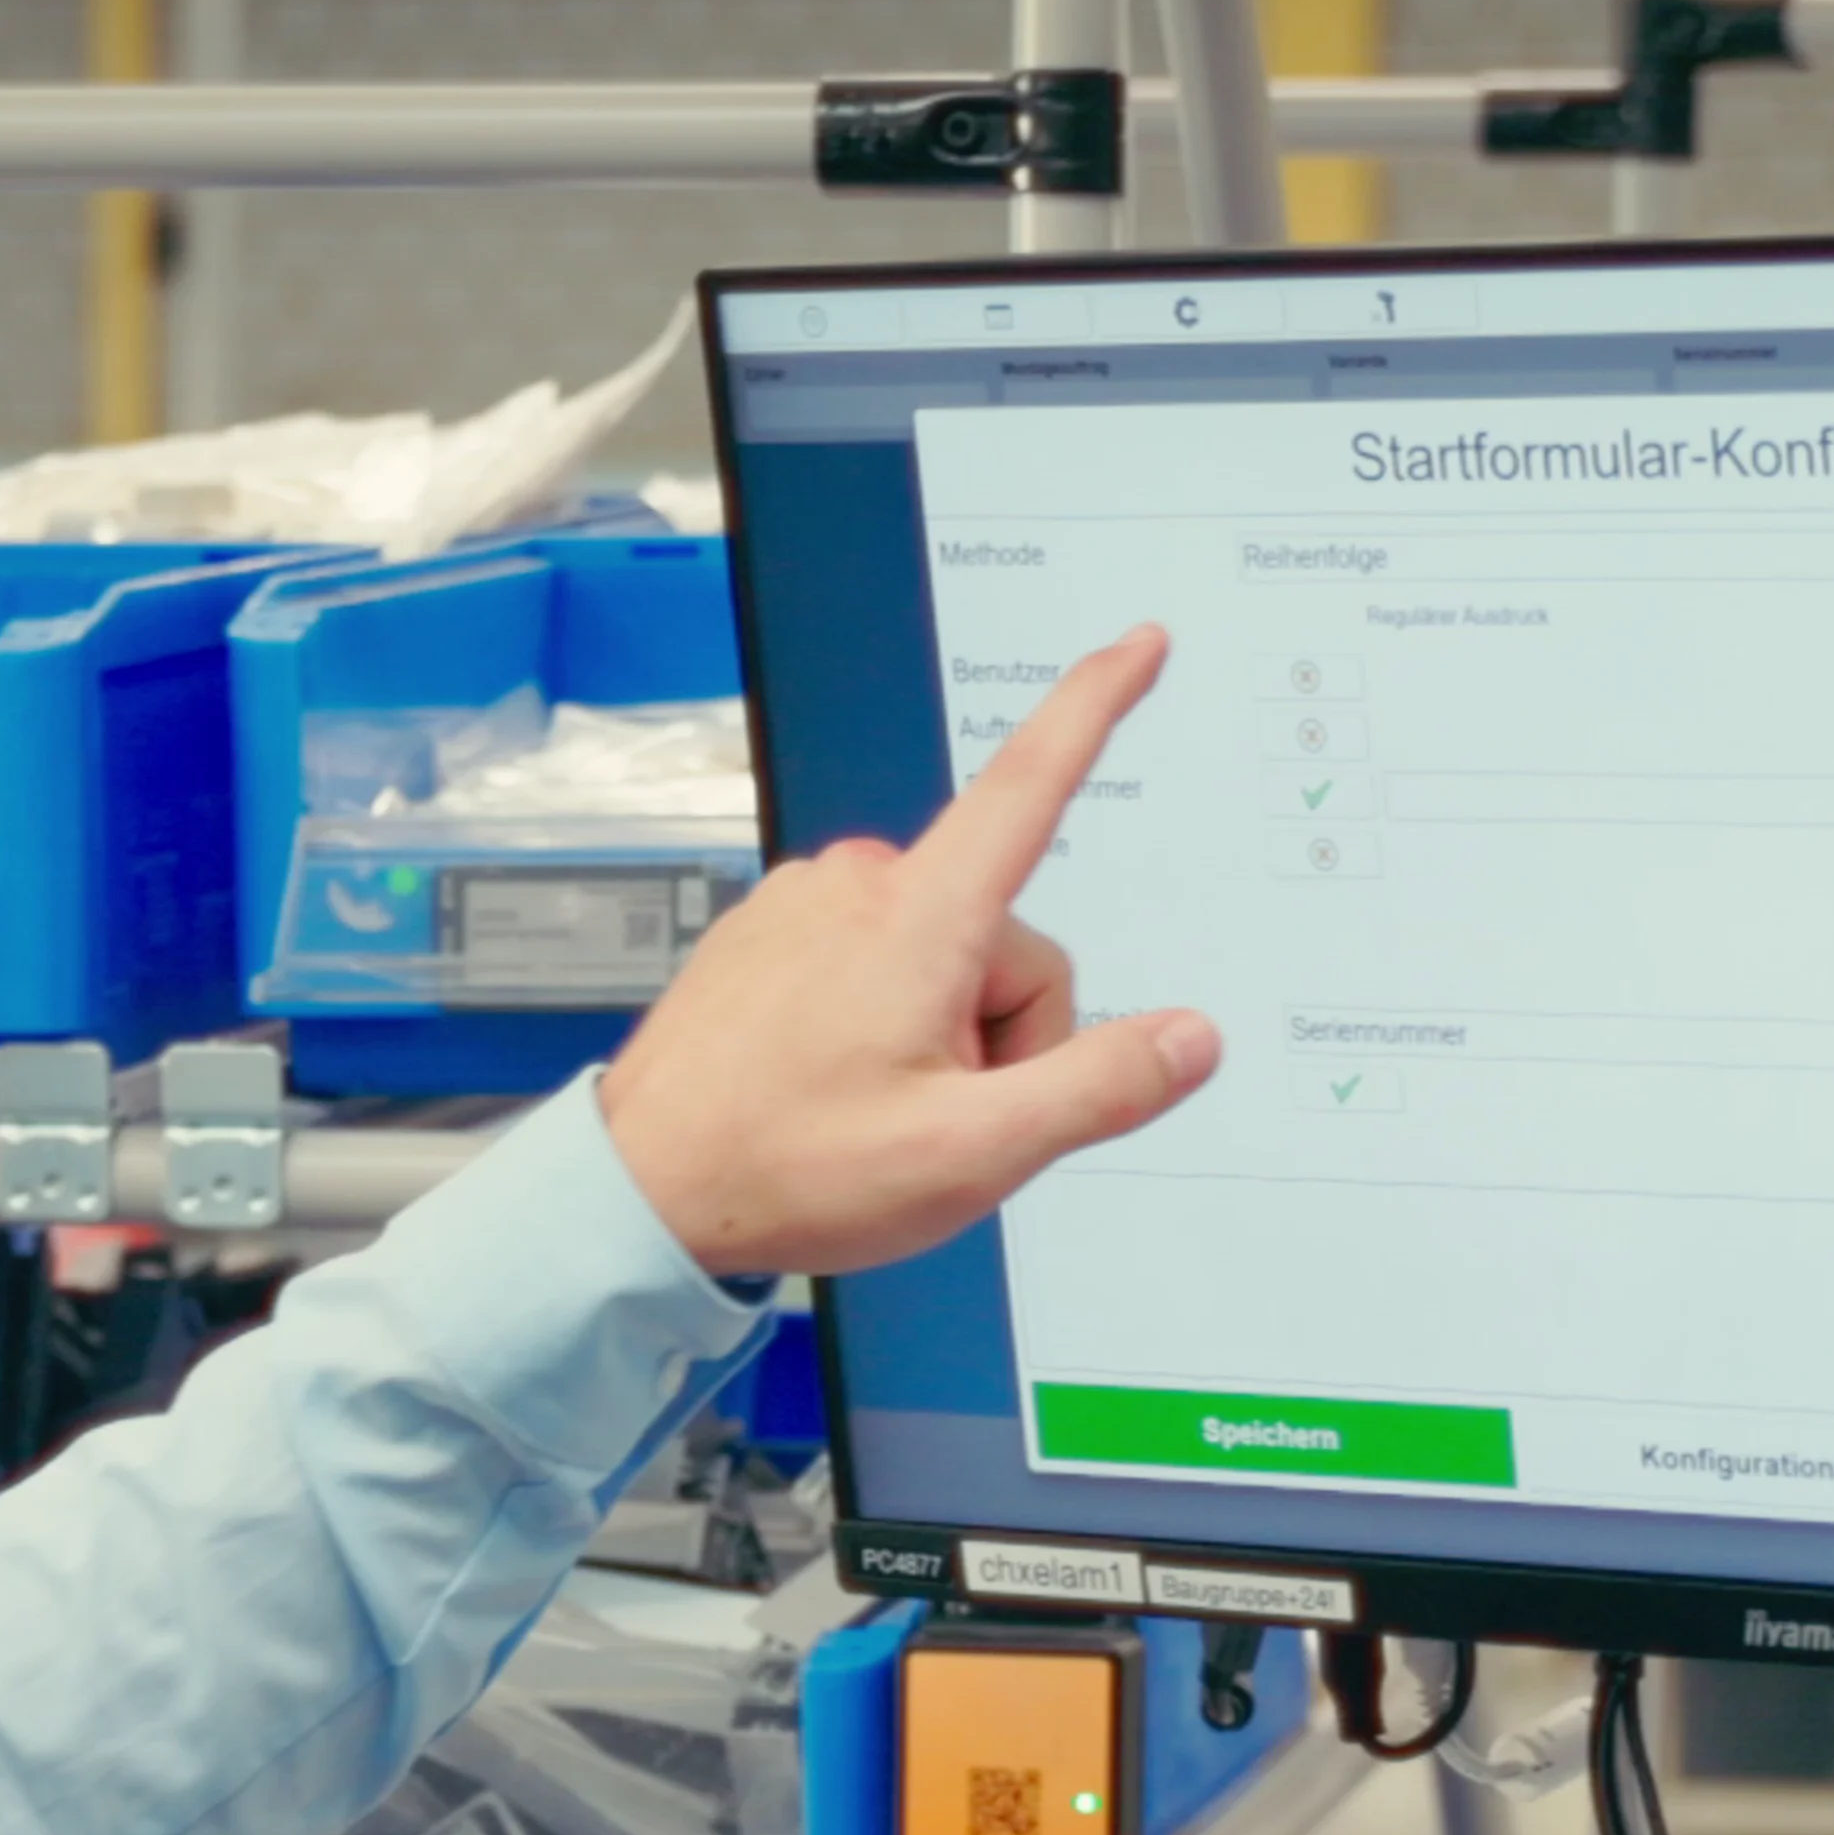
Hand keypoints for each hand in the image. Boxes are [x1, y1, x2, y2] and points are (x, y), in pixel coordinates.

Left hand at [593, 627, 1220, 1276]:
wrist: (643, 1190)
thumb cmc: (790, 1169)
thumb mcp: (972, 1153)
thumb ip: (1098, 1087)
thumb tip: (1190, 1037)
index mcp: (920, 916)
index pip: (1033, 781)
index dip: (1099, 705)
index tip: (1140, 644)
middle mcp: (860, 883)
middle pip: (1007, 937)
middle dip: (1006, 1029)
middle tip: (940, 1115)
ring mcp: (809, 903)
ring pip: (945, 953)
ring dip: (943, 1031)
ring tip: (874, 1107)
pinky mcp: (774, 930)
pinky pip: (877, 959)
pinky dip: (884, 1019)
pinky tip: (835, 1084)